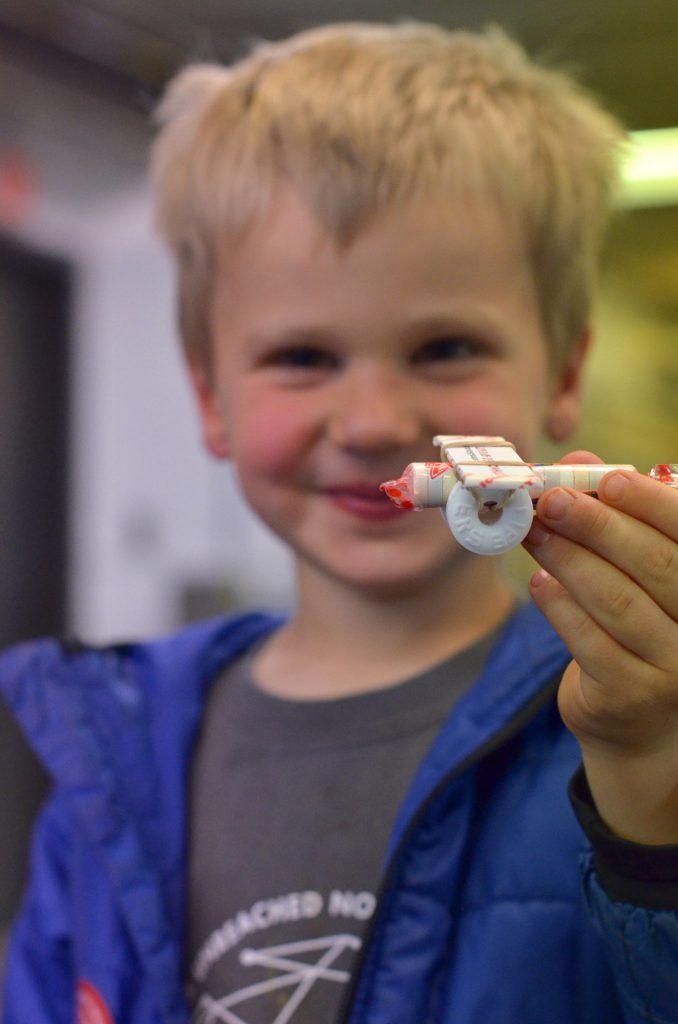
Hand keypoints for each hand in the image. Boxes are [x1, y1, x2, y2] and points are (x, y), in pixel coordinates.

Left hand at [523, 451, 677, 843]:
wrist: (639, 726)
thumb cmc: (639, 630)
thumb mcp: (636, 572)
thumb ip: (615, 517)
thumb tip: (579, 461)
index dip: (651, 502)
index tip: (606, 478)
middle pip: (654, 564)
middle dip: (597, 525)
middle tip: (549, 499)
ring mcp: (674, 668)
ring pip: (617, 600)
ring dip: (568, 558)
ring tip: (532, 532)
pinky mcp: (632, 695)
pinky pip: (588, 640)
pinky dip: (559, 605)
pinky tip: (538, 582)